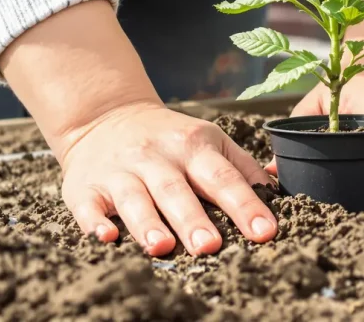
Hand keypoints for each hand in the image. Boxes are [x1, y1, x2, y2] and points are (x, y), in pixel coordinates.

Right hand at [0, 2, 276, 256]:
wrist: (105, 117)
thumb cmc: (169, 139)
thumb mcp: (208, 140)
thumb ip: (241, 166)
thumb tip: (277, 190)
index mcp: (193, 146)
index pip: (222, 177)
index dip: (244, 205)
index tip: (265, 231)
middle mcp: (156, 157)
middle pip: (176, 190)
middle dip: (193, 219)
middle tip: (210, 246)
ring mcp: (120, 172)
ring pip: (135, 198)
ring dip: (148, 223)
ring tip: (162, 247)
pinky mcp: (86, 188)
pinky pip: (90, 206)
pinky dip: (95, 222)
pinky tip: (106, 236)